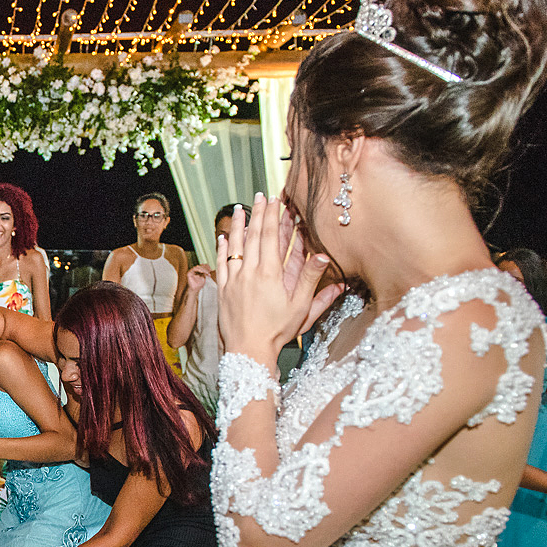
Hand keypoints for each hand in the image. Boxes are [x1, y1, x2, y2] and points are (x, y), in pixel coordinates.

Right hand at [186, 264, 212, 291]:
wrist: (195, 289)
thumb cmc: (199, 284)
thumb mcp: (204, 277)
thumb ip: (205, 273)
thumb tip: (208, 268)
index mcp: (198, 271)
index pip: (202, 266)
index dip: (207, 267)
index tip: (210, 270)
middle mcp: (195, 271)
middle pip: (200, 266)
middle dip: (205, 269)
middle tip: (208, 272)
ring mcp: (191, 271)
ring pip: (198, 267)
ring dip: (203, 269)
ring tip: (206, 272)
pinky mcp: (189, 273)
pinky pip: (194, 269)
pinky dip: (198, 269)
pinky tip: (202, 272)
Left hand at [217, 194, 343, 360]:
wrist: (248, 351)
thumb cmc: (276, 332)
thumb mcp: (301, 307)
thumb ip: (312, 280)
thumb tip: (325, 257)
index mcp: (270, 274)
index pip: (271, 237)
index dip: (273, 216)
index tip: (276, 200)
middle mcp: (249, 273)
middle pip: (253, 236)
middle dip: (257, 213)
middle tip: (260, 196)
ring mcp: (234, 280)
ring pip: (234, 246)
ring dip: (236, 226)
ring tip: (238, 209)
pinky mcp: (223, 290)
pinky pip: (221, 263)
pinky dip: (222, 248)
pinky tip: (222, 237)